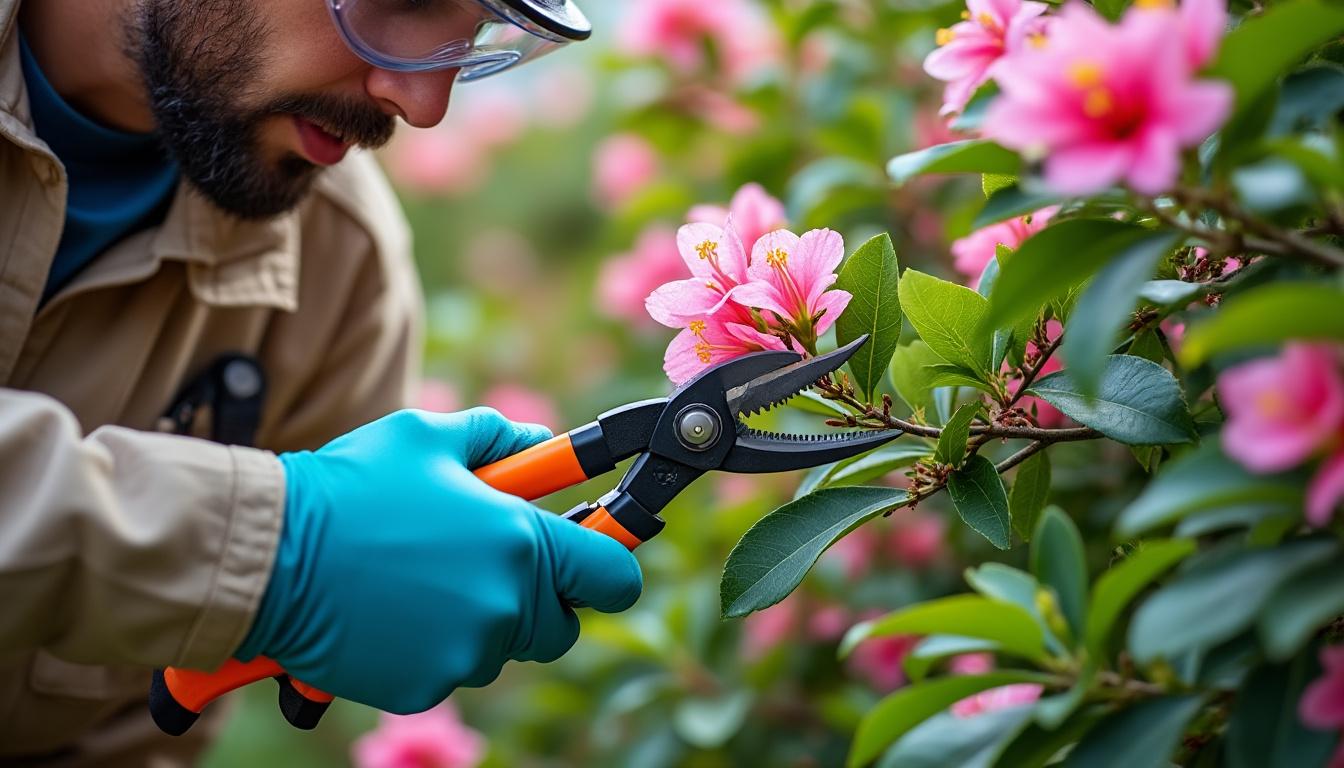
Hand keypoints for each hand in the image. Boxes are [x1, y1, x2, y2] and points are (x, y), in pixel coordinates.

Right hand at [234, 408, 642, 713]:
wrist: (270, 553)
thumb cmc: (351, 485)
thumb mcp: (428, 437)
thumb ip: (501, 436)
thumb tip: (542, 442)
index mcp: (519, 542)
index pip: (613, 575)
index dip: (610, 565)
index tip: (597, 556)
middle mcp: (504, 605)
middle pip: (561, 624)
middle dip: (537, 599)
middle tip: (489, 566)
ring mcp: (466, 652)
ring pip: (501, 648)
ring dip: (480, 621)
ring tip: (420, 579)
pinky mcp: (424, 686)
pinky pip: (449, 670)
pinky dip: (430, 648)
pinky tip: (391, 610)